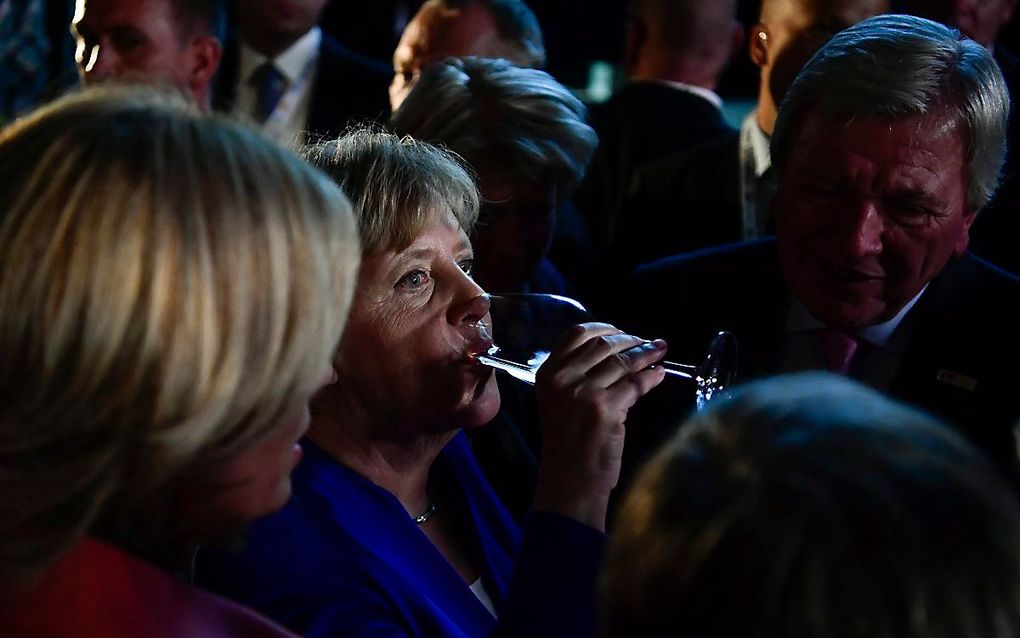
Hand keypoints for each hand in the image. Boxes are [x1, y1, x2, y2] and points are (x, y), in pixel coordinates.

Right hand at [532, 322, 666, 530]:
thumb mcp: (558, 402)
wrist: (569, 481)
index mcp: (547, 374)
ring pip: (623, 361)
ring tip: (659, 352)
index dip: (605, 327)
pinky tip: (659, 374)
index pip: (577, 333)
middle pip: (604, 344)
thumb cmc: (566, 445)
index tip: (622, 331)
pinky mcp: (606, 408)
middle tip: (649, 342)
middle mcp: (563, 378)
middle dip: (631, 340)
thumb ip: (576, 375)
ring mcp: (584, 392)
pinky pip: (636, 383)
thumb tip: (615, 351)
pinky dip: (652, 377)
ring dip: (646, 353)